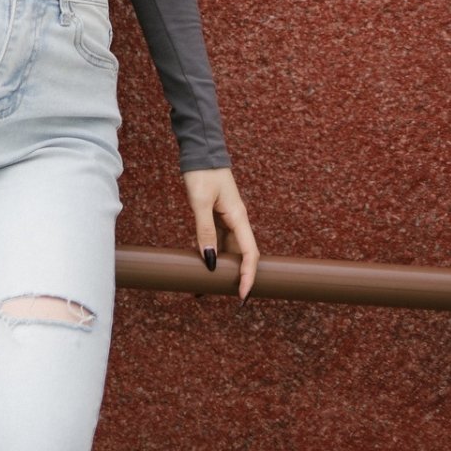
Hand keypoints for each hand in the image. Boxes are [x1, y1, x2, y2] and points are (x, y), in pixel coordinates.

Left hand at [182, 166, 258, 302]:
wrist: (200, 152)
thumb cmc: (202, 174)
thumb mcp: (200, 203)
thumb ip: (204, 230)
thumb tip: (208, 260)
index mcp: (239, 218)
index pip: (250, 254)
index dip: (248, 276)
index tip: (242, 296)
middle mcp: (237, 221)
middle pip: (241, 256)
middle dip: (236, 277)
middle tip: (222, 297)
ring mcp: (228, 219)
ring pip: (229, 250)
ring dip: (221, 267)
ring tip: (205, 286)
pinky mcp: (217, 216)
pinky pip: (218, 240)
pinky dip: (212, 253)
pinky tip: (202, 263)